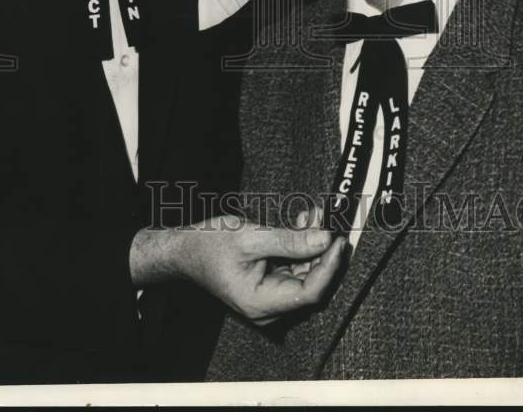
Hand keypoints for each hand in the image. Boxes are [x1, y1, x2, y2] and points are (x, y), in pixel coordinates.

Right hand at [129, 216, 345, 325]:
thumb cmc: (209, 245)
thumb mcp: (251, 237)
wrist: (184, 250)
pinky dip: (300, 246)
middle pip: (310, 284)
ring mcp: (268, 297)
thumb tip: (325, 238)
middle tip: (330, 222)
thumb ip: (290, 240)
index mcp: (261, 303)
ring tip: (314, 215)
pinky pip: (293, 268)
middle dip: (322, 251)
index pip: (310, 292)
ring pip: (304, 273)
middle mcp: (268, 307)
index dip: (328, 266)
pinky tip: (303, 223)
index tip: (338, 241)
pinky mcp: (268, 285)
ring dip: (312, 244)